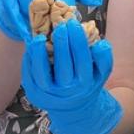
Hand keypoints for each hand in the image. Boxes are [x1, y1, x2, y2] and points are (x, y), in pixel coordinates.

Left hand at [21, 19, 121, 133]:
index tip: (74, 24)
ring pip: (42, 73)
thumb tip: (100, 43)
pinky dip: (29, 61)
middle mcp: (67, 91)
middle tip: (61, 25)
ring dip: (39, 54)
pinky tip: (31, 48)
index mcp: (85, 83)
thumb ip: (104, 58)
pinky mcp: (34, 95)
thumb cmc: (87, 83)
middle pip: (63, 64)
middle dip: (62, 42)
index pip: (82, 59)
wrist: (74, 109)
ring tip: (39, 37)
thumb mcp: (101, 73)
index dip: (78, 40)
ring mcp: (48, 94)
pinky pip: (29, 77)